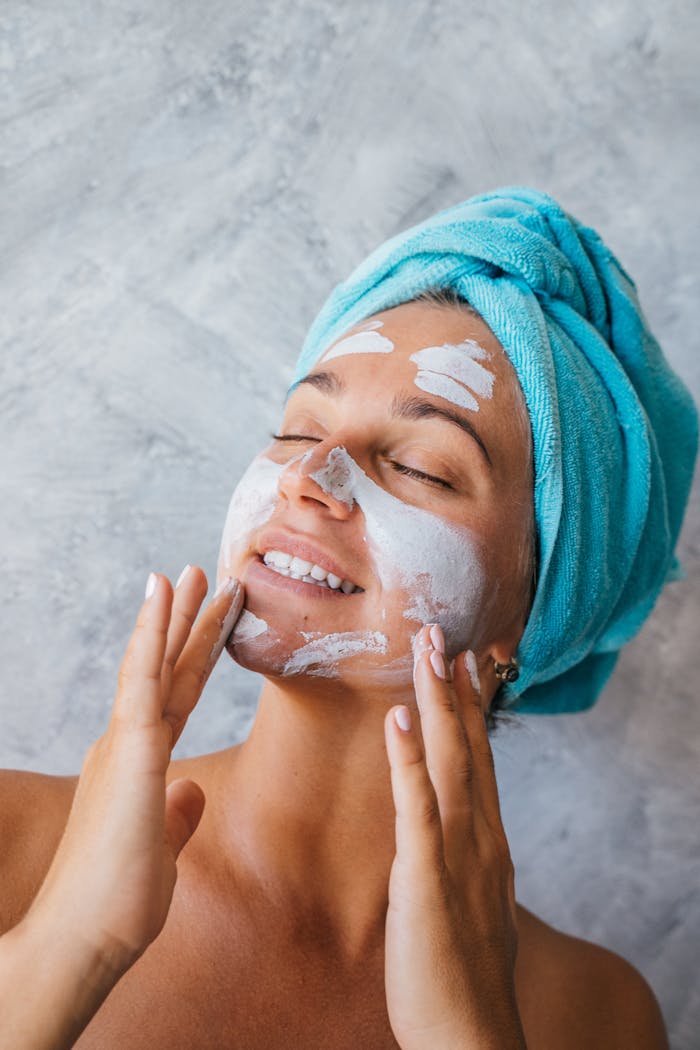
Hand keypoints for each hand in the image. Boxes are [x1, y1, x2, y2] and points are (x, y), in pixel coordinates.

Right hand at [25, 567, 242, 979]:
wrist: (80, 942)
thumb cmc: (115, 904)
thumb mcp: (162, 851)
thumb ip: (177, 816)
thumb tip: (194, 791)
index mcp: (137, 765)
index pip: (175, 697)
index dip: (193, 656)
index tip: (211, 619)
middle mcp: (126, 746)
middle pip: (166, 671)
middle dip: (186, 623)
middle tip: (203, 575)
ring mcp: (125, 745)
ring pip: (153, 665)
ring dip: (172, 615)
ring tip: (187, 571)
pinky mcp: (129, 752)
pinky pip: (144, 680)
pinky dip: (153, 634)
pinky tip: (162, 596)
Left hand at [383, 624, 526, 1049]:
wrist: (472, 1036)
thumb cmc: (461, 976)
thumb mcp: (467, 906)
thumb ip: (455, 864)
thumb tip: (438, 844)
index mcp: (484, 842)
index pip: (480, 761)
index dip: (471, 710)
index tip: (464, 664)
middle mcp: (479, 836)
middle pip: (471, 747)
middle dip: (456, 688)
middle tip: (445, 632)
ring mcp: (456, 853)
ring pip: (451, 761)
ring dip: (439, 702)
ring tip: (429, 650)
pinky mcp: (426, 876)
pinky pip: (417, 807)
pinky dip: (409, 760)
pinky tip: (398, 721)